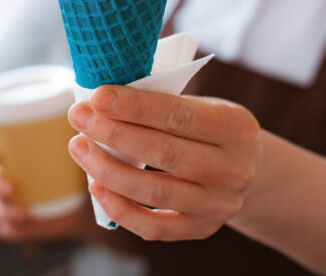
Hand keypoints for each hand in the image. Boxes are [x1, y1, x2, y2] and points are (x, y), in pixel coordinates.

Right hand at [0, 143, 88, 242]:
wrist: (80, 205)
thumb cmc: (69, 172)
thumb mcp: (67, 156)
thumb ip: (67, 144)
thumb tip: (79, 136)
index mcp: (10, 161)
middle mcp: (3, 183)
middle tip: (13, 187)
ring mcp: (7, 206)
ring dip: (3, 211)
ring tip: (23, 213)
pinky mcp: (17, 226)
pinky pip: (5, 230)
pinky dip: (11, 229)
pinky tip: (22, 225)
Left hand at [66, 85, 260, 241]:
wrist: (247, 170)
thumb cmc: (209, 128)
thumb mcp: (203, 106)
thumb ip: (163, 104)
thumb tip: (103, 101)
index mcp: (236, 126)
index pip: (179, 115)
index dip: (135, 106)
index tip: (98, 96)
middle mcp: (233, 169)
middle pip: (165, 153)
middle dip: (114, 134)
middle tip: (78, 117)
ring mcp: (218, 204)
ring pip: (155, 193)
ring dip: (108, 169)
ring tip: (79, 148)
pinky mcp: (201, 229)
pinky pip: (154, 227)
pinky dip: (120, 208)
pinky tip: (96, 186)